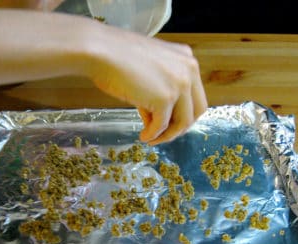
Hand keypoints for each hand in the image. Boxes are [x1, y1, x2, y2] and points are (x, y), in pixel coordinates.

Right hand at [85, 26, 207, 144]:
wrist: (101, 51)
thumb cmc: (116, 56)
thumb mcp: (149, 69)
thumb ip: (160, 88)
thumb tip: (157, 115)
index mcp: (186, 58)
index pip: (196, 95)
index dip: (184, 113)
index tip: (171, 122)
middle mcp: (188, 70)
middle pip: (196, 110)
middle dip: (180, 126)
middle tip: (164, 134)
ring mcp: (179, 84)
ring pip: (182, 122)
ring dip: (167, 135)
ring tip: (152, 138)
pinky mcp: (165, 99)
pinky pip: (161, 125)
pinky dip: (152, 134)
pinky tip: (143, 136)